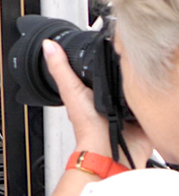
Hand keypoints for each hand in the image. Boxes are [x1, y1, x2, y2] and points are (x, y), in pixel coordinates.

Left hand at [42, 40, 151, 164]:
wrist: (110, 150)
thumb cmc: (88, 127)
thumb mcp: (71, 91)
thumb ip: (60, 68)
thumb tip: (48, 45)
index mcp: (90, 91)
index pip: (96, 69)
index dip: (98, 59)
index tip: (101, 51)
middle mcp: (107, 98)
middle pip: (116, 77)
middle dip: (119, 73)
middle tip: (119, 72)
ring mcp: (124, 107)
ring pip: (132, 88)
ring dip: (133, 86)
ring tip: (128, 86)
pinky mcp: (141, 115)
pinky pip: (147, 102)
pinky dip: (146, 99)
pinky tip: (142, 96)